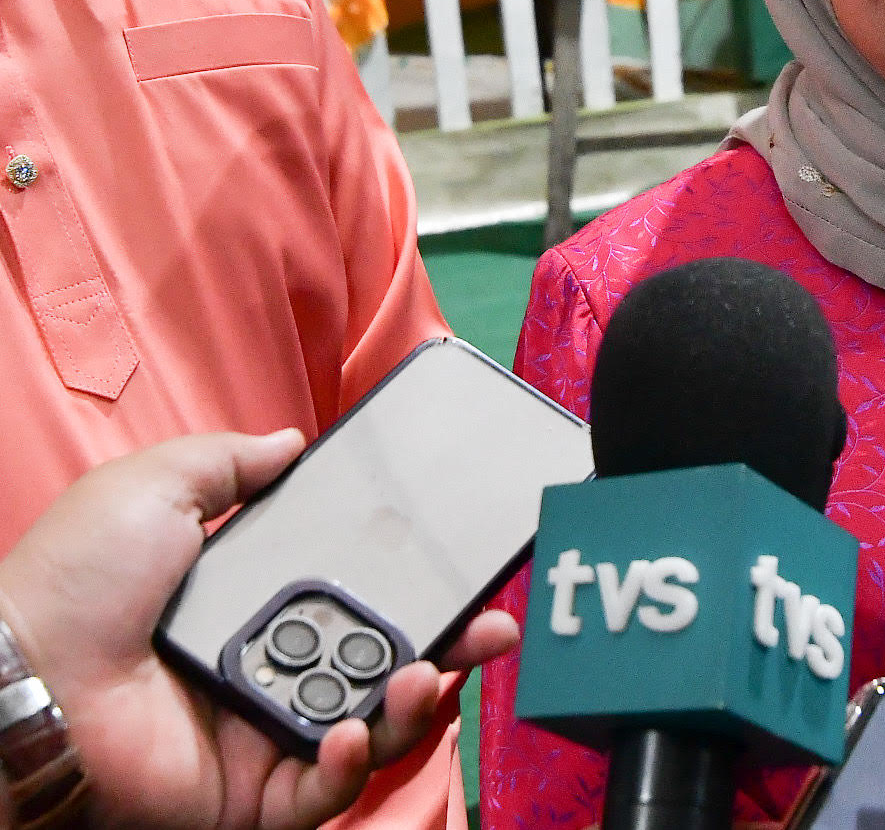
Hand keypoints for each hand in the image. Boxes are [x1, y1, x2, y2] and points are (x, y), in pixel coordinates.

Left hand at [0, 432, 519, 829]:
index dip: (420, 586)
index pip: (362, 593)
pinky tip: (347, 733)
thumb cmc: (74, 583)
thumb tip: (291, 439)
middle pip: (385, 663)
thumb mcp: (151, 487)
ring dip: (409, 704)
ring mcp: (261, 734)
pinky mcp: (247, 794)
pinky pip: (320, 792)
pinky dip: (347, 766)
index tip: (467, 571)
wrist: (22, 674)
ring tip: (415, 675)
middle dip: (449, 650)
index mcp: (255, 600)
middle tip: (488, 630)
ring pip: (369, 727)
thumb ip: (227, 459)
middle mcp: (270, 666)